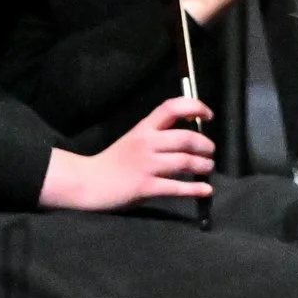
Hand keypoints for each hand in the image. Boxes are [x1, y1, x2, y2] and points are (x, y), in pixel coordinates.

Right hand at [40, 96, 214, 210]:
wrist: (87, 182)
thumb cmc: (114, 161)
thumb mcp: (134, 138)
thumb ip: (157, 134)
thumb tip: (190, 133)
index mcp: (144, 128)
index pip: (172, 107)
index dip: (195, 107)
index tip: (208, 115)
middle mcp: (147, 143)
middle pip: (186, 138)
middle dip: (206, 145)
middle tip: (210, 151)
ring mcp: (146, 165)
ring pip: (186, 162)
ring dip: (204, 165)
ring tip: (207, 167)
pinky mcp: (145, 187)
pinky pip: (177, 188)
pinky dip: (196, 189)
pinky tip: (206, 190)